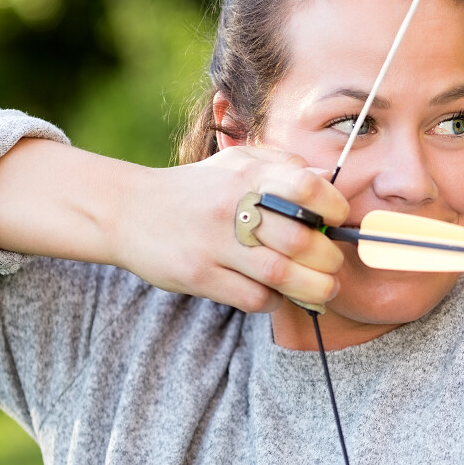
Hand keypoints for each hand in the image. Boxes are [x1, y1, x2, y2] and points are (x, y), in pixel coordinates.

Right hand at [0, 139, 348, 312]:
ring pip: (281, 275)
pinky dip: (273, 299)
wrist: (126, 210)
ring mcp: (213, 243)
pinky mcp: (198, 275)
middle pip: (300, 240)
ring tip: (323, 289)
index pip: (306, 187)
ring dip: (312, 288)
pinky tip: (274, 293)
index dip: (333, 206)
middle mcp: (231, 206)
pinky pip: (252, 296)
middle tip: (333, 265)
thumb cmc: (194, 189)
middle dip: (328, 259)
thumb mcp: (235, 164)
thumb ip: (282, 167)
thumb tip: (328, 179)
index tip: (337, 219)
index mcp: (246, 175)